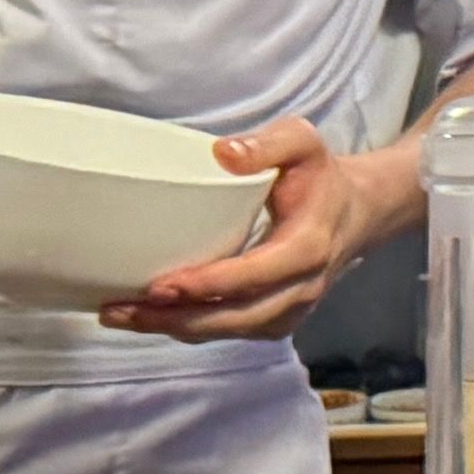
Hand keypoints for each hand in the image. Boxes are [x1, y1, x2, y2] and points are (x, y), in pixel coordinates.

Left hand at [106, 117, 415, 343]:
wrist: (355, 212)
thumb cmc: (320, 177)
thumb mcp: (303, 143)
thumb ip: (268, 144)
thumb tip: (222, 154)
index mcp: (308, 246)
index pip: (257, 274)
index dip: (210, 284)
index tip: (162, 285)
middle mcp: (301, 287)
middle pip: (236, 316)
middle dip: (177, 318)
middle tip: (123, 309)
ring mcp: (290, 309)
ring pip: (228, 329)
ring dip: (173, 328)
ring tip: (119, 314)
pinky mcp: (275, 319)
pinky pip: (229, 331)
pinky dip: (188, 328)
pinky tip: (149, 316)